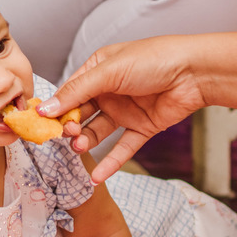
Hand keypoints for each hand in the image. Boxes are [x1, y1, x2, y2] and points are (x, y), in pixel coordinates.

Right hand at [38, 37, 206, 183]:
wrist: (195, 72)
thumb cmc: (154, 59)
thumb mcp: (108, 71)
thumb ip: (77, 92)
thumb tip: (46, 109)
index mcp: (98, 70)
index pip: (69, 92)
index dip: (55, 108)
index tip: (41, 123)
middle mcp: (109, 91)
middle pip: (80, 114)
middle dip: (70, 126)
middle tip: (67, 133)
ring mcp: (125, 111)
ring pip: (98, 132)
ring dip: (86, 141)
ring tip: (80, 146)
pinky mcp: (142, 128)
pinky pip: (122, 148)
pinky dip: (110, 163)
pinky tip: (96, 177)